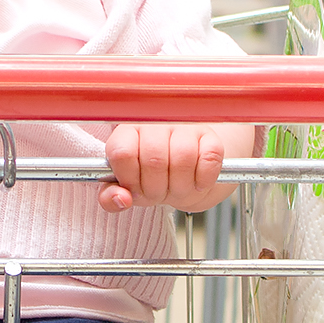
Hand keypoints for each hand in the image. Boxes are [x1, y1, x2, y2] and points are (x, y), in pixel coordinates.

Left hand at [101, 124, 230, 213]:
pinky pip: (209, 159)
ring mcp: (185, 127)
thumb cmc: (154, 177)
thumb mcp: (129, 188)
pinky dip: (204, 180)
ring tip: (178, 189)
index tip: (135, 187)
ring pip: (182, 159)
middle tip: (160, 192)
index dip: (129, 178)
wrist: (190, 170)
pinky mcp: (211, 137)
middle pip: (153, 160)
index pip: (122, 152)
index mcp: (128, 132)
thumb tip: (121, 199)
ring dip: (181, 187)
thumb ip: (112, 196)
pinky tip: (197, 183)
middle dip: (156, 189)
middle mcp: (156, 123)